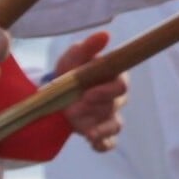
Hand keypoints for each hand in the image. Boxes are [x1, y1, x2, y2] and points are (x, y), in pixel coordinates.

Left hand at [54, 33, 123, 151]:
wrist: (57, 91)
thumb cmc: (72, 70)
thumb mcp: (74, 56)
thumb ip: (88, 47)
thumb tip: (105, 34)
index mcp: (113, 78)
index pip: (122, 85)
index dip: (108, 90)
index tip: (89, 93)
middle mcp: (115, 98)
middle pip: (116, 104)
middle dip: (97, 107)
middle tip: (77, 107)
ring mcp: (108, 116)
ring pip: (114, 125)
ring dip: (102, 129)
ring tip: (90, 134)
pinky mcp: (99, 131)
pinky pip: (108, 142)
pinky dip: (103, 145)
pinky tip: (94, 144)